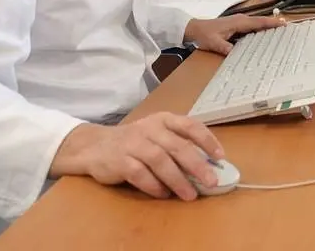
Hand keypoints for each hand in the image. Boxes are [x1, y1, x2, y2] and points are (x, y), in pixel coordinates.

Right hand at [51, 112, 223, 200]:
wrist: (94, 146)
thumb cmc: (135, 142)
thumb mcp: (157, 135)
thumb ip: (179, 145)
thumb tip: (209, 166)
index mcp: (163, 120)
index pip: (190, 125)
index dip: (207, 140)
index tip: (220, 157)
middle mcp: (150, 128)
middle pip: (177, 146)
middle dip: (197, 165)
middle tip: (211, 181)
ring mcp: (133, 144)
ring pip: (160, 160)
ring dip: (177, 179)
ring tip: (190, 194)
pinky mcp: (119, 160)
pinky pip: (140, 174)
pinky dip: (154, 185)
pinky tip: (163, 194)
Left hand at [183, 14, 285, 54]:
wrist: (193, 29)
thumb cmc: (205, 35)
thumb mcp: (215, 43)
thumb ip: (226, 48)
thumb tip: (237, 54)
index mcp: (239, 22)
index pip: (259, 22)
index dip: (272, 23)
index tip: (285, 24)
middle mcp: (241, 20)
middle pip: (261, 21)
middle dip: (274, 24)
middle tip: (288, 29)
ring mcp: (239, 22)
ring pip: (257, 23)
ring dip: (268, 26)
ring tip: (281, 32)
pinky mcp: (237, 26)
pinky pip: (252, 27)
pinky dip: (260, 29)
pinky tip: (264, 36)